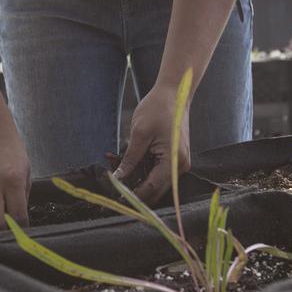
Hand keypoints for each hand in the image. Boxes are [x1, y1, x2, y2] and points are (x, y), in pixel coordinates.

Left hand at [112, 84, 190, 203]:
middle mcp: (180, 166)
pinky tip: (123, 161)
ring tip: (114, 165)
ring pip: (154, 180)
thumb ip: (130, 159)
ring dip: (135, 178)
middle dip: (133, 189)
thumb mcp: (139, 134)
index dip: (133, 195)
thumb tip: (119, 178)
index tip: (115, 198)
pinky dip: (141, 168)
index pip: (152, 188)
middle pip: (155, 189)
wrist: (174, 92)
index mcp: (174, 161)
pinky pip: (157, 170)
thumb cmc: (158, 108)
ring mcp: (178, 162)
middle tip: (111, 187)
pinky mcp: (174, 158)